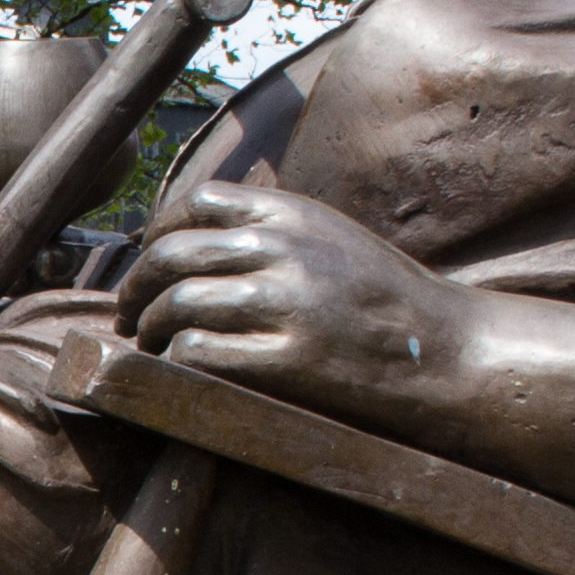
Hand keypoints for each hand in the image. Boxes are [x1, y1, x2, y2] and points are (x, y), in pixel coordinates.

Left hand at [116, 184, 472, 428]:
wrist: (446, 351)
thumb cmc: (385, 300)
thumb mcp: (332, 239)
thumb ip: (272, 229)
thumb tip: (193, 239)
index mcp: (293, 213)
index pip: (194, 204)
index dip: (156, 236)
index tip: (147, 264)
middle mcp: (283, 250)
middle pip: (171, 255)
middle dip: (136, 288)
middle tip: (129, 315)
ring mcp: (284, 305)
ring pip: (175, 304)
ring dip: (148, 328)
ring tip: (148, 344)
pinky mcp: (285, 361)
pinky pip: (197, 352)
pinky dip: (174, 361)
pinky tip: (177, 370)